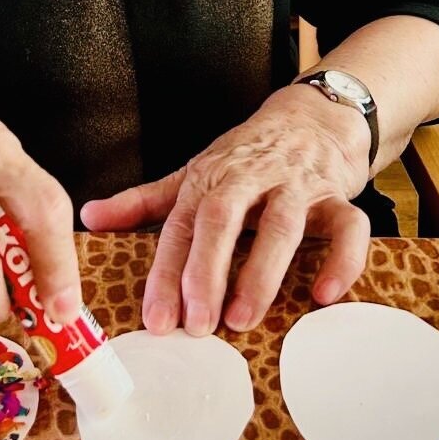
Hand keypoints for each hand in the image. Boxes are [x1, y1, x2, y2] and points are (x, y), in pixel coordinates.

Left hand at [80, 86, 370, 334]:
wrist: (314, 115)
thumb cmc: (247, 155)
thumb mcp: (194, 173)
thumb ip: (145, 201)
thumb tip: (90, 217)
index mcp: (210, 178)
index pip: (181, 225)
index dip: (166, 272)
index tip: (156, 318)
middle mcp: (251, 178)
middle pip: (224, 219)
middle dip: (207, 272)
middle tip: (197, 324)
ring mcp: (297, 185)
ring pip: (282, 225)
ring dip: (261, 274)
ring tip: (242, 318)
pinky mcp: (338, 195)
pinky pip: (348, 228)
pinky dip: (340, 262)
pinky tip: (323, 296)